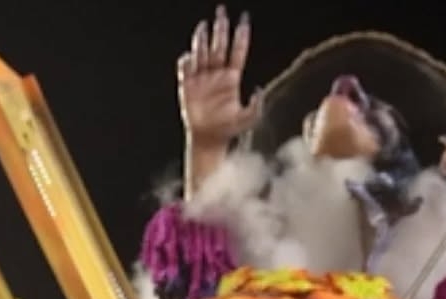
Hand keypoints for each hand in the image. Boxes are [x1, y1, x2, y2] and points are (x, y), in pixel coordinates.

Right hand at [180, 7, 259, 189]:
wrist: (207, 139)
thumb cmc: (227, 130)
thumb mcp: (246, 121)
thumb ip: (255, 108)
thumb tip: (259, 90)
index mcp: (232, 78)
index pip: (238, 51)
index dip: (241, 35)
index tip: (244, 19)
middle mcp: (217, 74)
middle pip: (219, 45)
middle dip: (221, 28)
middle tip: (222, 11)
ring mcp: (202, 78)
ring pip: (202, 52)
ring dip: (202, 39)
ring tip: (203, 26)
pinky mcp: (188, 85)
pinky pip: (186, 69)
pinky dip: (187, 62)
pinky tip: (189, 58)